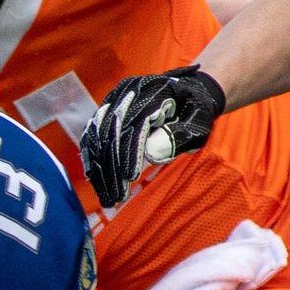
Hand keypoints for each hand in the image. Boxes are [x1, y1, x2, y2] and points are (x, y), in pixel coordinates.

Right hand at [80, 65, 224, 207]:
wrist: (187, 91)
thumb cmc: (195, 111)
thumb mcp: (197, 123)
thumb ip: (177, 136)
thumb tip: (151, 154)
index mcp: (151, 91)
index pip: (135, 124)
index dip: (130, 152)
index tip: (130, 178)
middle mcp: (127, 92)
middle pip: (112, 132)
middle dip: (112, 168)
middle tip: (115, 198)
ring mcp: (114, 100)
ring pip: (98, 136)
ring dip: (100, 169)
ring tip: (106, 196)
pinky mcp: (106, 110)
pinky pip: (93, 135)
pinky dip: (93, 159)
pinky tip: (96, 180)